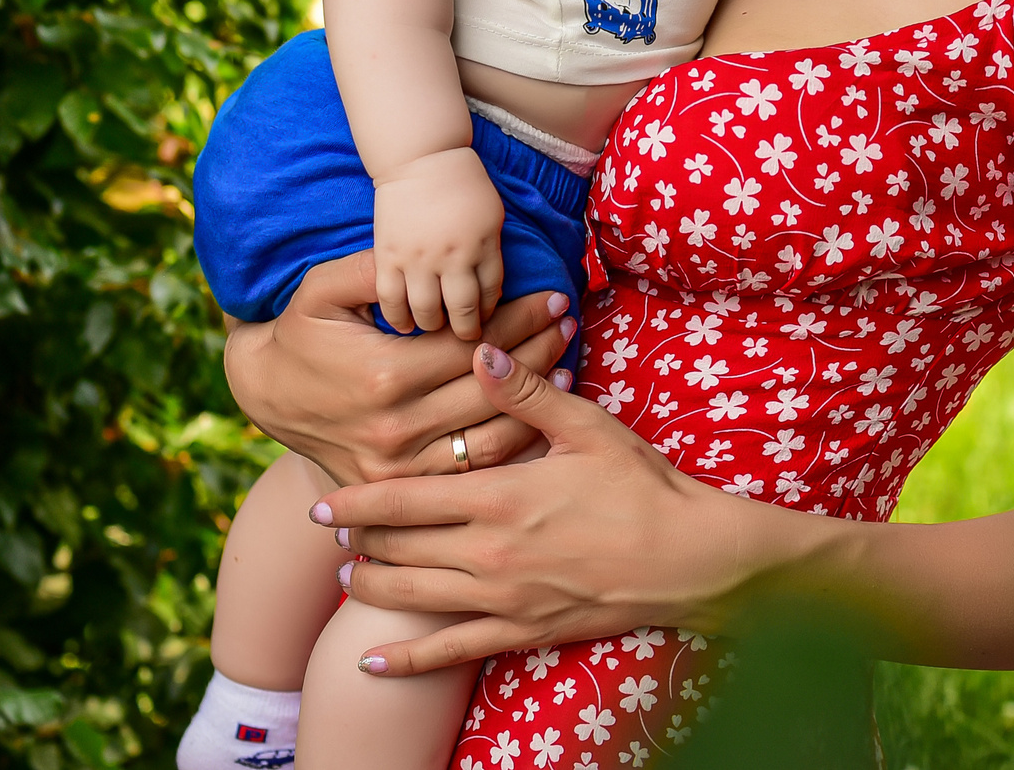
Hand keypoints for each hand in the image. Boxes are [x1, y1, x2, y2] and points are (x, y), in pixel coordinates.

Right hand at [223, 251, 576, 485]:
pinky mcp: (400, 487)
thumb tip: (425, 254)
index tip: (553, 297)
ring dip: (536, 401)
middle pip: (490, 390)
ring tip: (565, 365)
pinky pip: (471, 470)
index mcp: (384, 376)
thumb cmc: (302, 331)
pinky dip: (512, 444)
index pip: (474, 345)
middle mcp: (395, 428)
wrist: (265, 393)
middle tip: (569, 324)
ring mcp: (399, 466)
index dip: (519, 318)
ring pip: (491, 437)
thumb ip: (374, 269)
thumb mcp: (323, 289)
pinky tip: (537, 416)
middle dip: (538, 351)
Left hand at [313, 342, 833, 673]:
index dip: (358, 499)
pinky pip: (451, 650)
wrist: (690, 559)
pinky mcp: (522, 631)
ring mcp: (503, 598)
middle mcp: (490, 552)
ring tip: (347, 575)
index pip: (408, 496)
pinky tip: (370, 660)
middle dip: (359, 538)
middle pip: (402, 546)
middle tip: (327, 529)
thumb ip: (527, 393)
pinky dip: (406, 659)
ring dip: (373, 585)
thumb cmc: (643, 486)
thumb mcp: (588, 428)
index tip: (322, 499)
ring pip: (415, 595)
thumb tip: (479, 353)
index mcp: (500, 496)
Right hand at [373, 144, 506, 338]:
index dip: (492, 316)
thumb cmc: (462, 184)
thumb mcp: (492, 217)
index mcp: (482, 246)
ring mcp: (418, 259)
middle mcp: (452, 257)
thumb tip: (491, 296)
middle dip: (468, 332)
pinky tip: (405, 326)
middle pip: (463, 313)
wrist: (421, 157)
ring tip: (436, 331)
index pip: (491, 297)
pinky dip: (398, 318)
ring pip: (427, 313)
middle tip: (466, 339)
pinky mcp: (388, 256)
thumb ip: (491, 256)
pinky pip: (391, 300)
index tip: (489, 325)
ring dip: (434, 327)